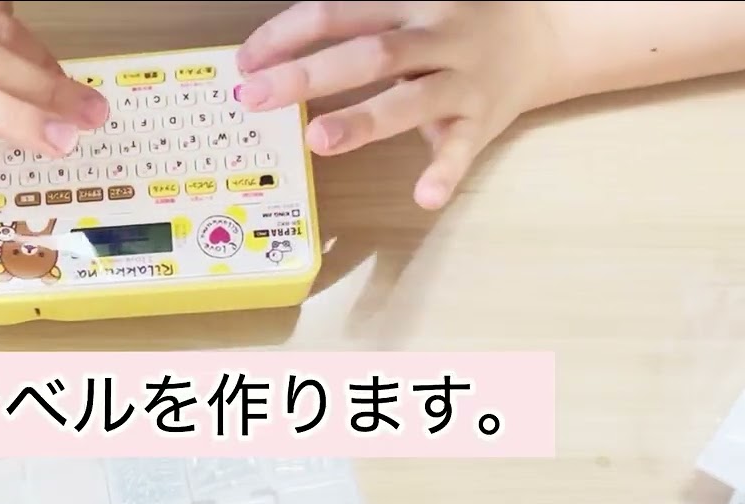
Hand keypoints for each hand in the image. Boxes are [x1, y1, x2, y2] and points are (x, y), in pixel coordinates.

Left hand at [235, 2, 558, 209]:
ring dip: (363, 120)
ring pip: (411, 100)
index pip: (337, 11)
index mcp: (410, 1)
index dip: (286, 35)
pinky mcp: (484, 121)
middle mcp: (438, 35)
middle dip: (309, 74)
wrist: (543, 38)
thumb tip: (272, 48)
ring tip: (317, 140)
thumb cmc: (452, 23)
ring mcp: (463, 80)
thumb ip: (353, 20)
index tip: (247, 62)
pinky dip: (445, 173)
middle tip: (258, 97)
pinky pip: (463, 149)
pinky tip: (423, 197)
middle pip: (370, 53)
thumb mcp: (409, 4)